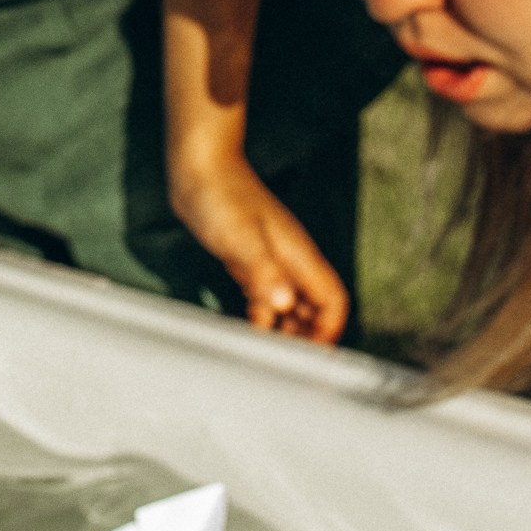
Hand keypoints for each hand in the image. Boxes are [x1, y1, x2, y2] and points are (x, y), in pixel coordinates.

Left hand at [170, 148, 347, 342]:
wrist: (198, 166)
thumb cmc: (219, 195)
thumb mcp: (239, 236)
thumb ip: (262, 269)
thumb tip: (284, 304)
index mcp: (298, 256)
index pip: (332, 301)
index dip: (327, 330)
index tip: (309, 357)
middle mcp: (290, 261)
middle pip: (314, 309)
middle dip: (306, 337)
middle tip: (284, 364)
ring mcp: (270, 259)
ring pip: (289, 304)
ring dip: (283, 329)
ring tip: (266, 354)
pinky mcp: (249, 258)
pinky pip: (266, 295)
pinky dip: (261, 315)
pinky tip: (247, 328)